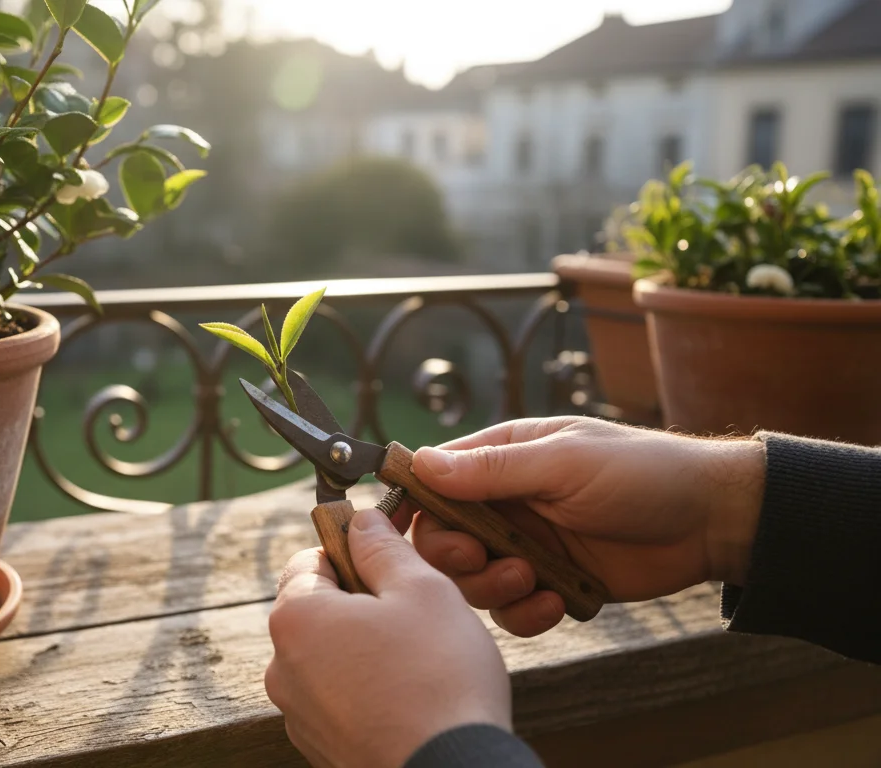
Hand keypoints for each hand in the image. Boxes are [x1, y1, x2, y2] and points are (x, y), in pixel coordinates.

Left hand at [266, 508, 509, 767]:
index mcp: (295, 619)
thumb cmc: (439, 679)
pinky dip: (368, 689)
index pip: (308, 559)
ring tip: (418, 658)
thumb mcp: (422, 589)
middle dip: (362, 601)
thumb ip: (384, 547)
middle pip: (317, 609)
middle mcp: (282, 668)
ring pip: (330, 656)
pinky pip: (339, 699)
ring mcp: (299, 714)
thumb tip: (363, 521)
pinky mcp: (322, 746)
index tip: (388, 553)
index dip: (351, 548)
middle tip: (414, 610)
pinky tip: (410, 694)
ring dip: (366, 647)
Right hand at [405, 416, 765, 637]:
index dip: (411, 505)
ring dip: (492, 586)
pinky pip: (512, 611)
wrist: (711, 522)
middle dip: (454, 555)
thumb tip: (423, 464)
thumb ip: (493, 468)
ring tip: (532, 579)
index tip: (396, 529)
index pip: (433, 480)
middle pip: (442, 538)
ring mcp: (525, 546)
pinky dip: (525, 613)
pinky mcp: (549, 584)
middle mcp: (505, 503)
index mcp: (501, 458)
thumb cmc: (644, 472)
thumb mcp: (565, 462)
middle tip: (481, 557)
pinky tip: (556, 602)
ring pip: (472, 580)